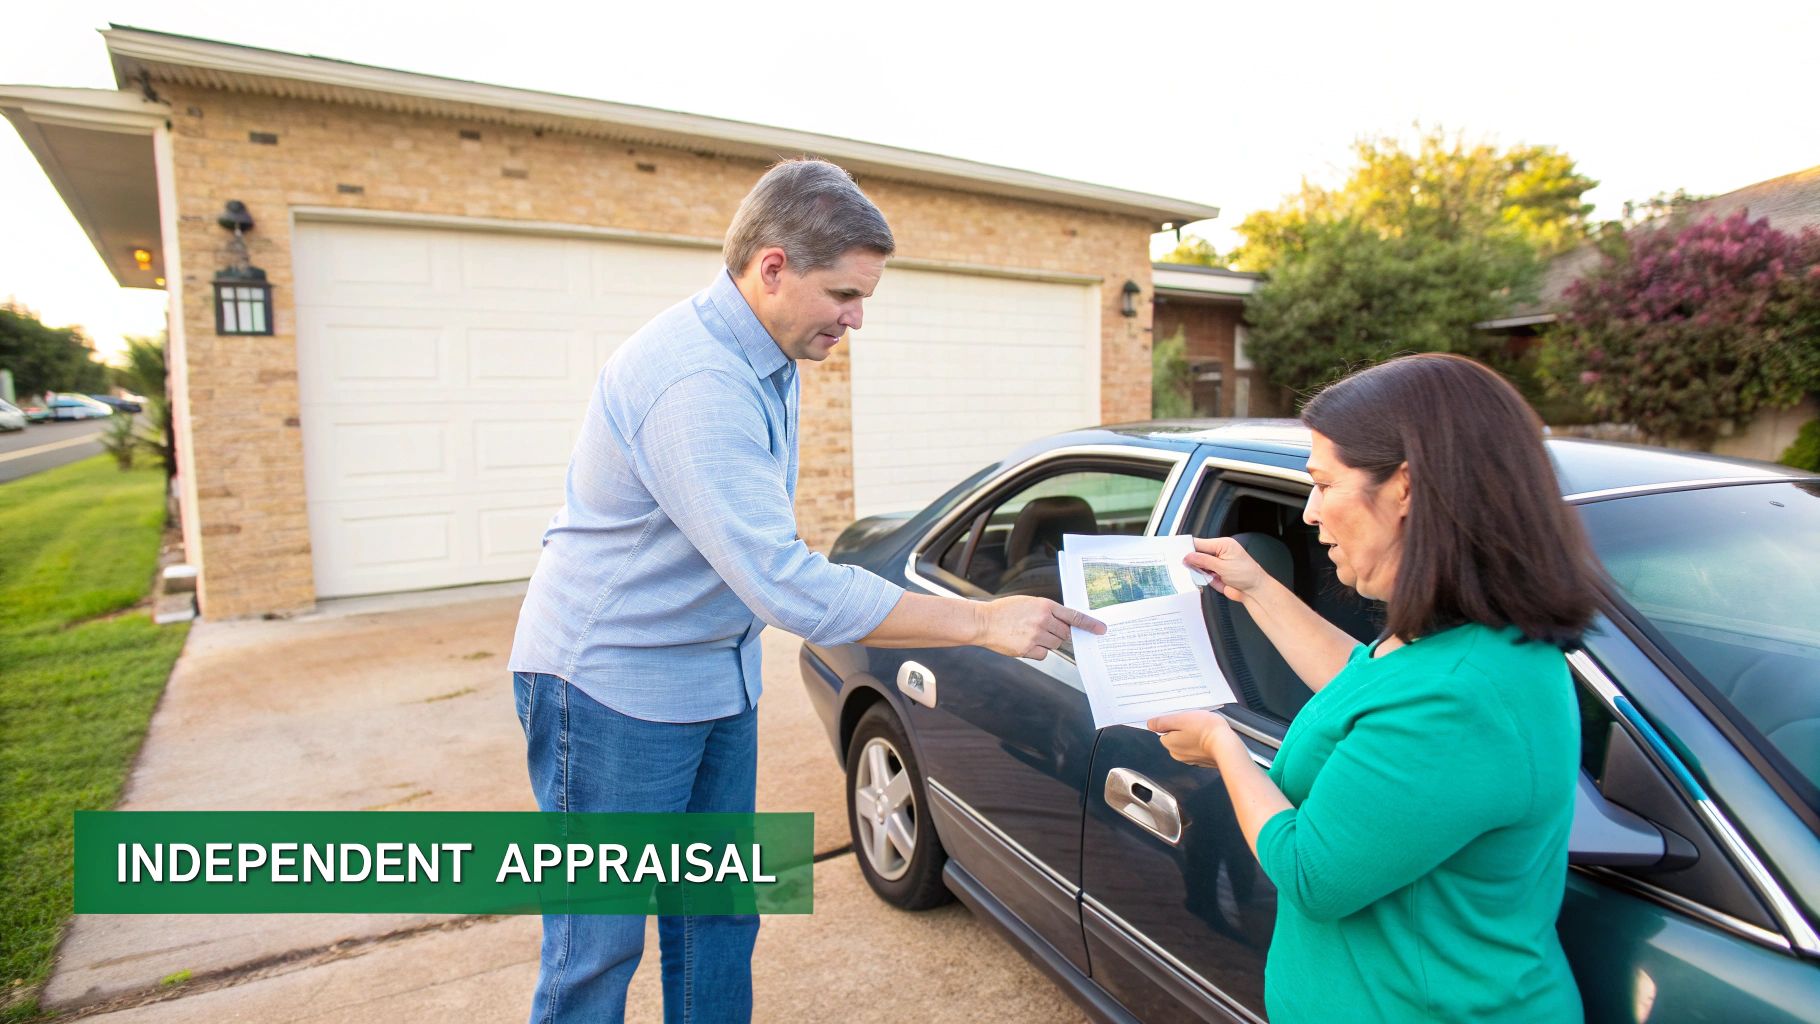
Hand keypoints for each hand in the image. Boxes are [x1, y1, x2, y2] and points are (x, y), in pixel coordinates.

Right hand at [977, 596, 1105, 660]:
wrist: (983, 622)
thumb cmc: (1005, 611)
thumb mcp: (1029, 604)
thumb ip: (1047, 612)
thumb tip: (1064, 625)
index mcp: (1045, 606)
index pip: (1073, 616)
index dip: (1089, 624)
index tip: (1101, 629)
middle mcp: (1043, 620)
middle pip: (1064, 634)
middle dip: (1057, 633)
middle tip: (1042, 629)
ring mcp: (1036, 635)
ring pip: (1054, 644)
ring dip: (1046, 642)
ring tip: (1028, 634)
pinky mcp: (1028, 648)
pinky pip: (1043, 654)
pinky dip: (1036, 651)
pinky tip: (1023, 643)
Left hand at [1148, 709, 1246, 767]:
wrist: (1227, 745)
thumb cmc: (1205, 730)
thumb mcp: (1180, 719)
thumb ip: (1163, 722)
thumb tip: (1150, 724)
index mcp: (1170, 744)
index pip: (1163, 731)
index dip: (1172, 721)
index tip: (1181, 716)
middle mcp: (1178, 754)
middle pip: (1175, 737)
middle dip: (1183, 728)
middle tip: (1193, 720)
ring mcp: (1192, 759)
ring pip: (1187, 742)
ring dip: (1193, 734)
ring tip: (1203, 726)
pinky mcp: (1204, 760)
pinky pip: (1198, 747)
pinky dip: (1202, 741)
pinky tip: (1209, 735)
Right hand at [1186, 537, 1268, 602]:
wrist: (1254, 591)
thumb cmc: (1247, 575)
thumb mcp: (1222, 566)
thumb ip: (1203, 561)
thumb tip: (1188, 556)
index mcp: (1222, 544)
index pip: (1200, 543)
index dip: (1188, 548)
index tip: (1177, 553)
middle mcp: (1219, 552)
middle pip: (1198, 554)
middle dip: (1191, 560)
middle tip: (1182, 565)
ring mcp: (1216, 564)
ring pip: (1198, 565)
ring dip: (1196, 570)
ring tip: (1192, 574)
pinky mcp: (1215, 574)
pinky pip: (1202, 574)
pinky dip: (1199, 577)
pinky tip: (1200, 579)